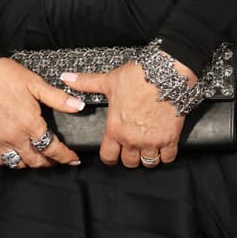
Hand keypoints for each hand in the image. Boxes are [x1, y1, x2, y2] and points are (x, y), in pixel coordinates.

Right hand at [0, 57, 83, 168]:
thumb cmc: (5, 76)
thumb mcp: (36, 84)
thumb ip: (58, 98)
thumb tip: (78, 106)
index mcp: (29, 123)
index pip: (52, 148)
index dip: (65, 156)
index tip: (72, 158)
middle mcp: (14, 135)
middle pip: (36, 161)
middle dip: (50, 162)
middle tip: (58, 159)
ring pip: (18, 163)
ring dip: (31, 163)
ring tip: (39, 156)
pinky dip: (10, 161)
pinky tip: (17, 153)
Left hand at [62, 59, 191, 168]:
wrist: (167, 73)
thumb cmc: (138, 77)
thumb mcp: (109, 81)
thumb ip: (86, 83)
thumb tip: (66, 78)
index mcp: (115, 129)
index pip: (108, 157)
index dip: (110, 157)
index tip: (114, 153)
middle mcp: (132, 139)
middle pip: (129, 163)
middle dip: (130, 157)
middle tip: (133, 148)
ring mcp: (152, 141)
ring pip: (149, 163)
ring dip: (148, 157)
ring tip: (148, 148)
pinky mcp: (170, 138)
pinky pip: (168, 158)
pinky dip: (166, 155)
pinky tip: (164, 146)